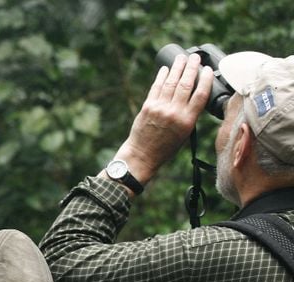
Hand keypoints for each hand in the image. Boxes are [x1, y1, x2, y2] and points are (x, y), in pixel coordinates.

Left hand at [110, 53, 212, 186]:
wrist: (142, 155)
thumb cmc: (165, 147)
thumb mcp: (184, 134)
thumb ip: (190, 115)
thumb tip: (195, 94)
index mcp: (187, 121)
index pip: (200, 94)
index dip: (205, 79)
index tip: (208, 69)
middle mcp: (174, 112)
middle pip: (186, 84)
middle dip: (191, 68)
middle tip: (195, 57)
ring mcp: (160, 108)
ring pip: (171, 83)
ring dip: (177, 67)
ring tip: (182, 57)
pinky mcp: (147, 107)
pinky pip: (156, 88)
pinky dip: (161, 77)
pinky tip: (165, 69)